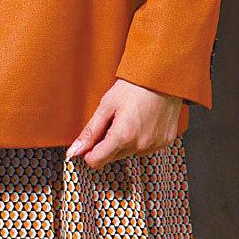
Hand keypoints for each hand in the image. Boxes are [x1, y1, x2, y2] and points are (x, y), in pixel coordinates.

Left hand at [65, 79, 182, 167]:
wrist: (163, 77)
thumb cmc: (135, 87)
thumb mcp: (106, 106)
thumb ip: (90, 132)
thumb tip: (74, 150)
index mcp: (122, 136)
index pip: (96, 161)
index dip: (89, 152)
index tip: (90, 141)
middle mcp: (140, 145)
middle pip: (112, 157)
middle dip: (107, 144)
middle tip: (113, 121)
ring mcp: (154, 145)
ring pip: (128, 153)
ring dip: (124, 142)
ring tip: (129, 119)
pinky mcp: (164, 142)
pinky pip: (145, 148)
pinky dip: (140, 139)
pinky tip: (142, 122)